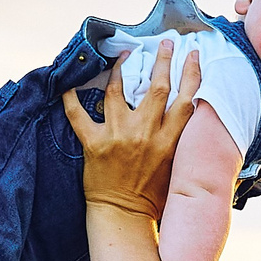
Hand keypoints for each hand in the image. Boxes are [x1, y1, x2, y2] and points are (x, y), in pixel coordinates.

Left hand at [62, 39, 200, 222]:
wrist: (124, 216)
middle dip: (163, 60)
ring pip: (118, 91)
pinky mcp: (94, 144)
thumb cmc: (152, 197)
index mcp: (169, 141)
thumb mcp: (176, 168)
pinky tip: (68, 84)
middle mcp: (145, 134)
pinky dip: (70, 99)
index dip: (191, 73)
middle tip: (166, 43)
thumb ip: (180, 141)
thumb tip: (189, 117)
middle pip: (157, 87)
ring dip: (122, 70)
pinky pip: (77, 115)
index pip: (185, 99)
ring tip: (125, 56)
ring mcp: (118, 136)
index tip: (192, 54)